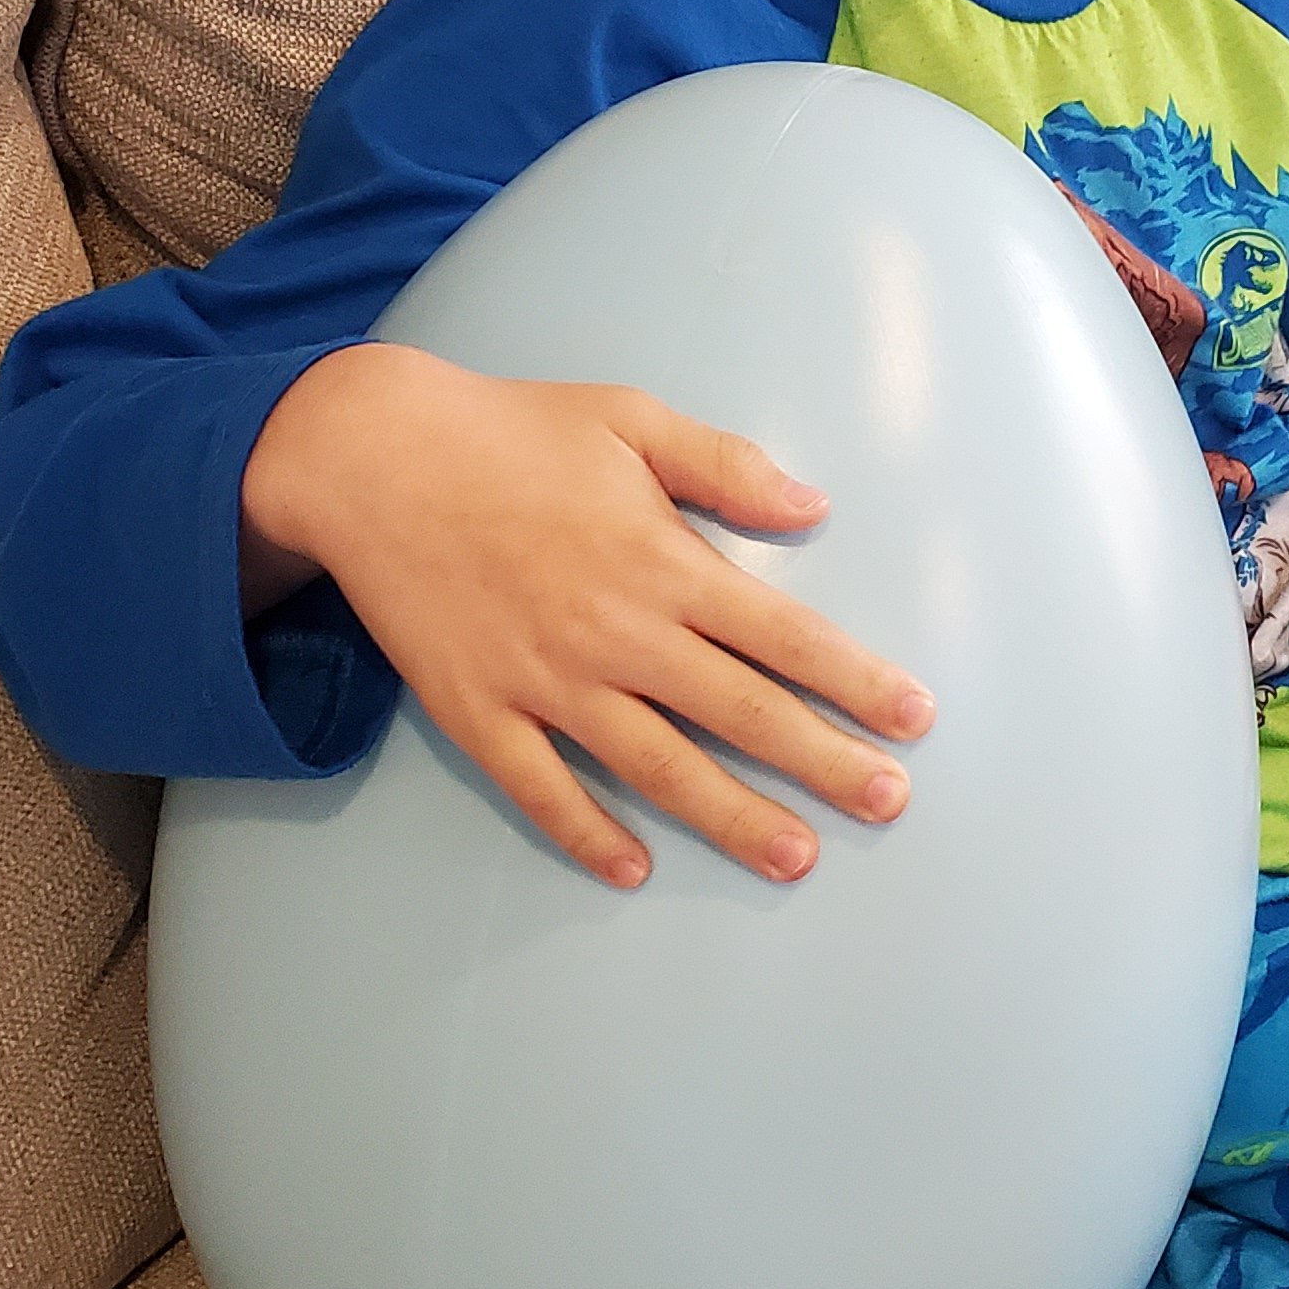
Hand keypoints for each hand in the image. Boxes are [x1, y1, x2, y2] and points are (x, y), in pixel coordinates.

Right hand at [241, 343, 934, 886]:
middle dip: (824, 765)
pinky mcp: (479, 710)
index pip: (785, 637)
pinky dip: (586, 834)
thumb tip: (814, 509)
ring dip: (732, 818)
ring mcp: (545, 680)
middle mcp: (616, 633)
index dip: (855, 682)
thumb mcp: (631, 419)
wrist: (374, 456)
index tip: (915, 719)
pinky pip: (541, 789)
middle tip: (889, 804)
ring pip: (657, 767)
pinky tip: (633, 869)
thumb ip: (727, 467)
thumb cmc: (512, 429)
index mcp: (663, 562)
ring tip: (795, 858)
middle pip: (741, 715)